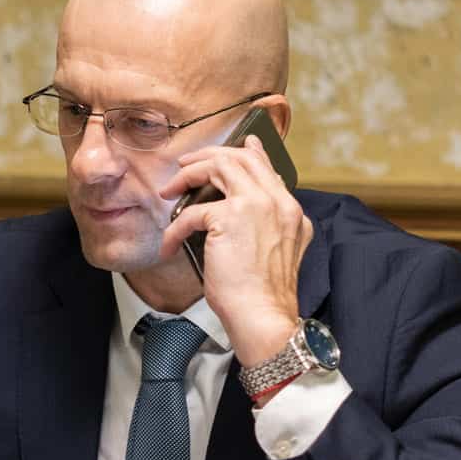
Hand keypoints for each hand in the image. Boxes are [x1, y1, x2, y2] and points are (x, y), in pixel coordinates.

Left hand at [158, 132, 313, 365]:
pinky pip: (193, 212)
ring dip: (189, 174)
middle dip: (209, 156)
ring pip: (219, 166)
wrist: (264, 316)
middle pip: (241, 158)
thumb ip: (266, 228)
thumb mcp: (275, 254)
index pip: (268, 169)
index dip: (251, 152)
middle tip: (186, 164)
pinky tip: (169, 245)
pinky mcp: (230, 217)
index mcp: (291, 212)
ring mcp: (256, 205)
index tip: (240, 143)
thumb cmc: (262, 296)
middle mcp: (278, 202)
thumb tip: (234, 217)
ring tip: (170, 189)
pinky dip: (175, 227)